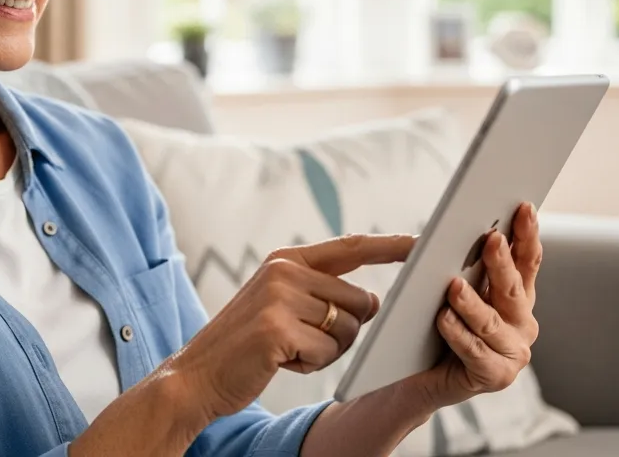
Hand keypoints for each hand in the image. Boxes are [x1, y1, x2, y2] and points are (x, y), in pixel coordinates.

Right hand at [165, 234, 416, 419]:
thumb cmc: (244, 346)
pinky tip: (281, 362)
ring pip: (349, 329)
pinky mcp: (278, 329)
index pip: (351, 247)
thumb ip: (322, 294)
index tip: (422, 242)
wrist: (196, 376)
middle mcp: (284, 271)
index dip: (390, 245)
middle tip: (303, 341)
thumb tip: (376, 300)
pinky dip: (311, 365)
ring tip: (288, 350)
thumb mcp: (279, 305)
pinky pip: (328, 352)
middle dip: (345, 330)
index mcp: (285, 260)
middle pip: (359, 301)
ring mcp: (279, 298)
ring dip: (327, 351)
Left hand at [404, 202, 541, 410]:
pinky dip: (457, 333)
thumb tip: (460, 231)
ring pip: (491, 322)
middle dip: (502, 262)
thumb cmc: (438, 327)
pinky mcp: (495, 376)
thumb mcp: (456, 292)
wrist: (423, 377)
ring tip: (453, 285)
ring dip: (472, 302)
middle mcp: (522, 324)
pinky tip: (442, 318)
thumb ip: (467, 267)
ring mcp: (513, 353)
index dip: (527, 234)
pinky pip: (474, 351)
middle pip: (512, 288)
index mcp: (518, 297)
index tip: (523, 207)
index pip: (527, 261)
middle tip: (491, 238)